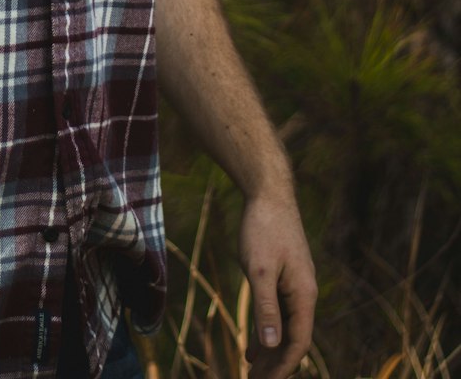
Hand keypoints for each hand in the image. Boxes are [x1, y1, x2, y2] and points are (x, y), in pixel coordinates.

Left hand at [240, 194, 316, 377]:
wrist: (268, 193)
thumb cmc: (263, 229)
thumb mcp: (259, 270)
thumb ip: (265, 308)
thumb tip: (272, 345)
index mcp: (303, 295)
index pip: (298, 342)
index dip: (283, 366)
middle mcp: (304, 293)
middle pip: (293, 339)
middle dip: (276, 364)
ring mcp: (294, 284)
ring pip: (285, 327)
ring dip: (270, 350)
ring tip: (251, 370)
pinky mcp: (284, 276)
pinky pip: (278, 312)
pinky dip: (267, 329)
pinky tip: (253, 343)